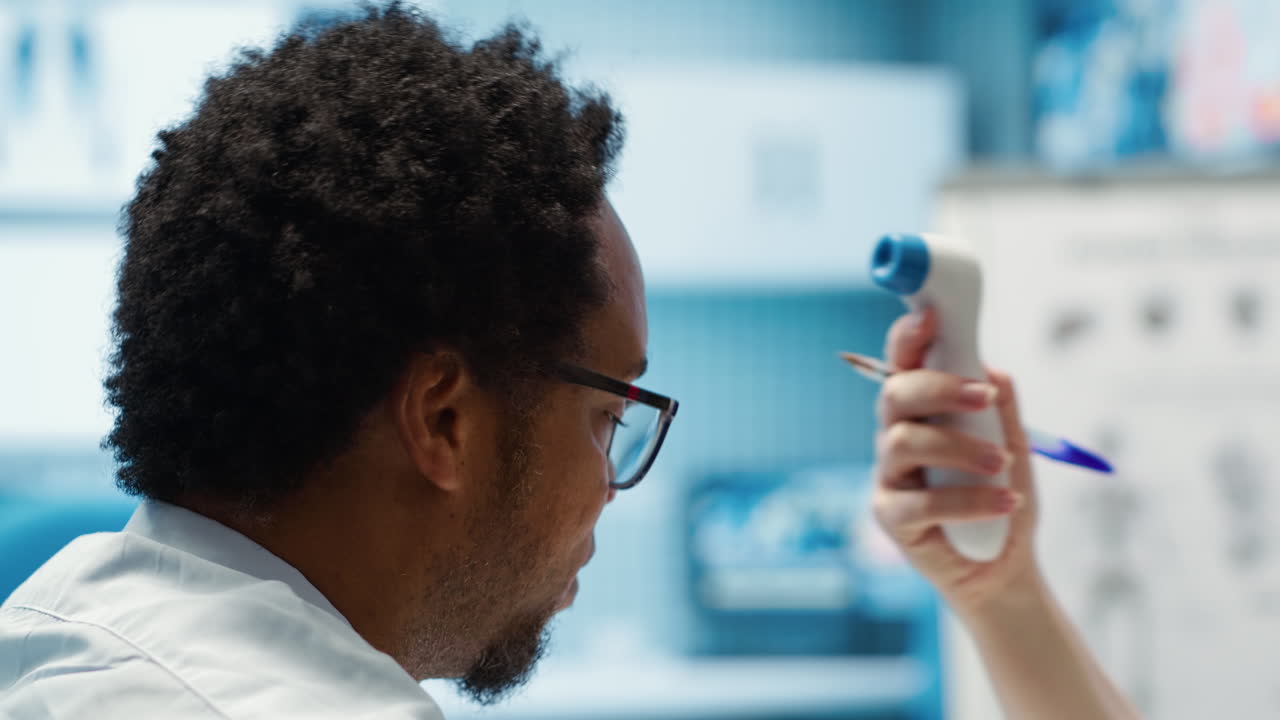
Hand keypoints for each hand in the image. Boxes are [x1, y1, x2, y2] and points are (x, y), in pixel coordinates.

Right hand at [872, 308, 1043, 619]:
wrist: (1002, 564)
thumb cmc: (999, 494)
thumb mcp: (1013, 442)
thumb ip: (1000, 405)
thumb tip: (989, 371)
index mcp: (922, 409)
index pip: (904, 362)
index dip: (908, 336)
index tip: (930, 317)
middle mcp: (897, 434)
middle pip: (894, 393)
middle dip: (937, 386)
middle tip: (982, 397)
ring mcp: (890, 476)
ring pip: (902, 443)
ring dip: (957, 448)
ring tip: (1001, 463)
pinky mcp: (891, 517)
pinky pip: (918, 503)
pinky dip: (967, 501)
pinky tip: (1003, 503)